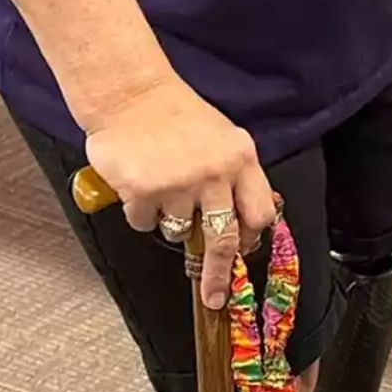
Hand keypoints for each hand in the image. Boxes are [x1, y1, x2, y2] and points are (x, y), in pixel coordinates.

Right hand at [85, 77, 276, 308]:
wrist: (131, 93)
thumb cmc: (176, 116)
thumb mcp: (223, 139)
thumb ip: (237, 176)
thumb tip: (250, 223)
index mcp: (240, 159)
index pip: (260, 213)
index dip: (251, 236)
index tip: (243, 250)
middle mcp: (215, 174)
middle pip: (225, 240)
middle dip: (218, 274)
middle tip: (215, 297)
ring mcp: (179, 184)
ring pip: (179, 232)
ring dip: (171, 223)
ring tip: (162, 191)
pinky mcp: (144, 191)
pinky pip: (146, 224)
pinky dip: (141, 214)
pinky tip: (139, 186)